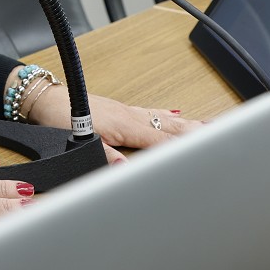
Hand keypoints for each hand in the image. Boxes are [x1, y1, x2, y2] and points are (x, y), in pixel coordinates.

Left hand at [26, 85, 203, 161]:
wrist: (47, 99)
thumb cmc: (61, 118)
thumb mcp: (82, 140)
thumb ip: (107, 156)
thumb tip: (128, 169)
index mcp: (126, 125)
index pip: (162, 140)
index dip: (184, 147)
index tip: (207, 152)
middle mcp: (131, 116)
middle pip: (171, 127)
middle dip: (197, 132)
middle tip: (223, 135)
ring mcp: (128, 112)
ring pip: (165, 119)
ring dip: (188, 124)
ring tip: (211, 127)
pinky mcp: (122, 110)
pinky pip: (153, 112)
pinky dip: (169, 116)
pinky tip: (176, 115)